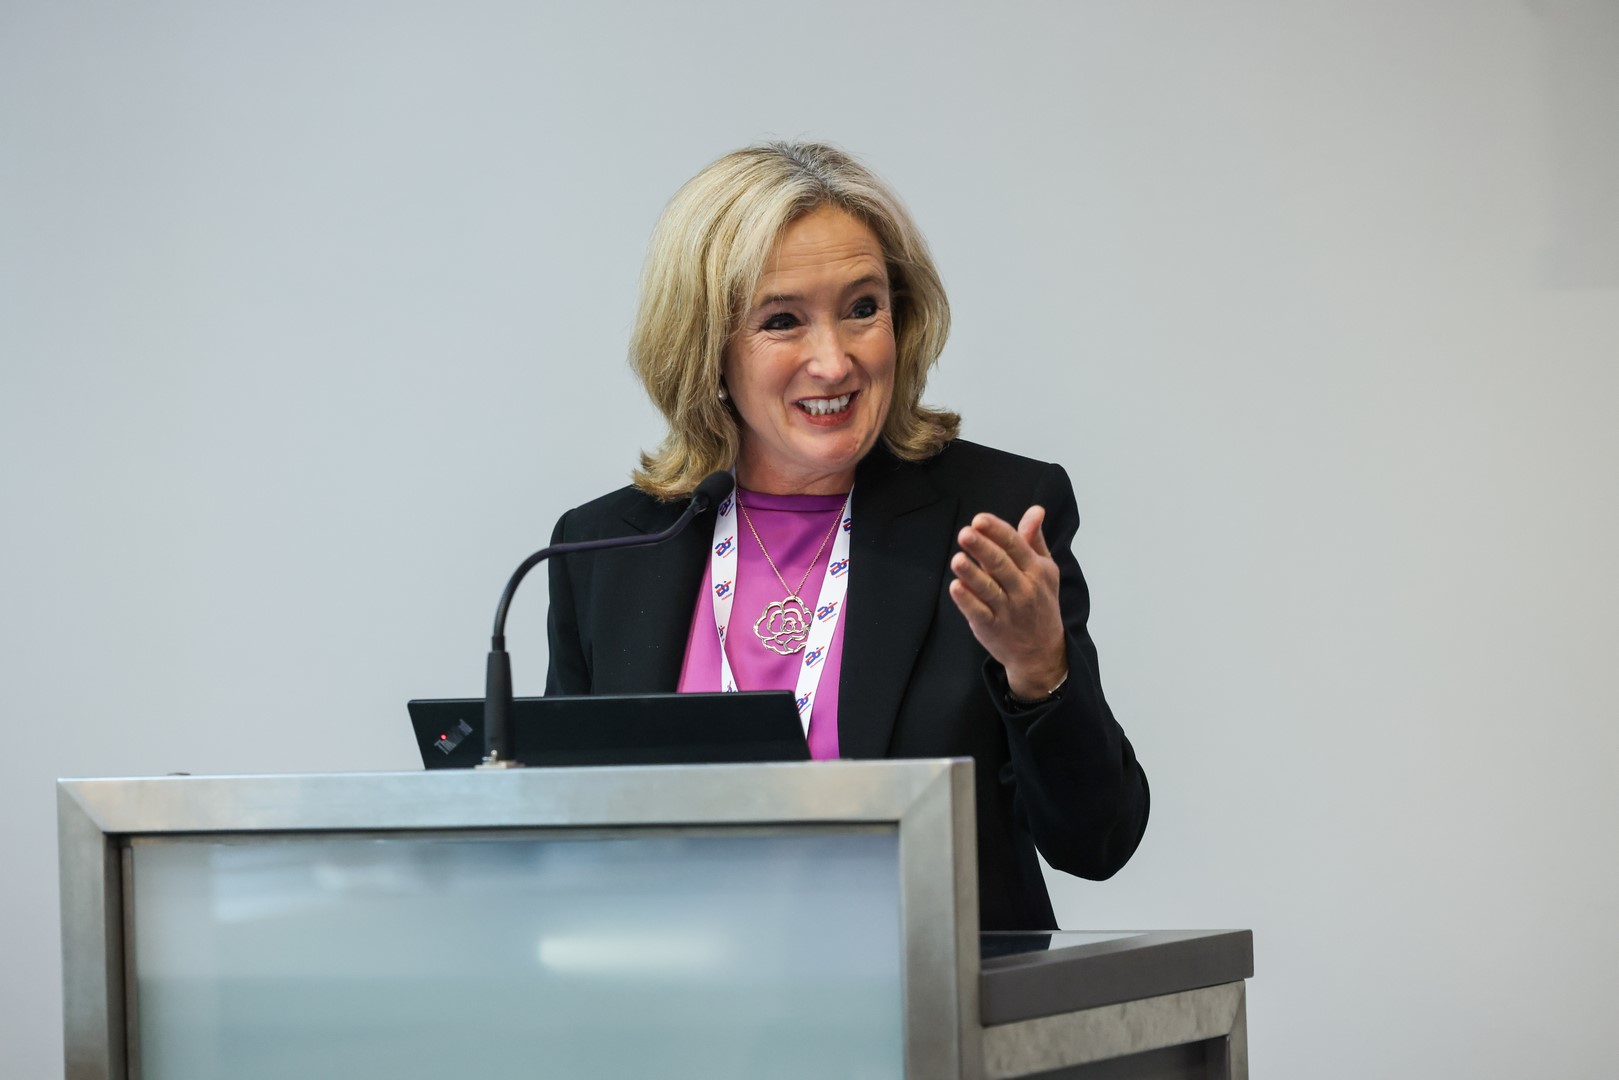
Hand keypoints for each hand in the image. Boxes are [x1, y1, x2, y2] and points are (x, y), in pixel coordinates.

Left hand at [948, 506, 1067, 699]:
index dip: (997, 531)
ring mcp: (1008, 610)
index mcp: (1036, 570)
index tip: (979, 519)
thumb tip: (1036, 510)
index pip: (1015, 545)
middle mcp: (1024, 589)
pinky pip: (978, 612)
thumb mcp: (1045, 570)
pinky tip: (956, 586)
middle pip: (1001, 564)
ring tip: (957, 559)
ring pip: (988, 588)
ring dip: (972, 573)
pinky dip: (967, 600)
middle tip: (965, 533)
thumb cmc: (1040, 602)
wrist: (1042, 651)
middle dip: (982, 548)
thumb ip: (1034, 540)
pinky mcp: (991, 627)